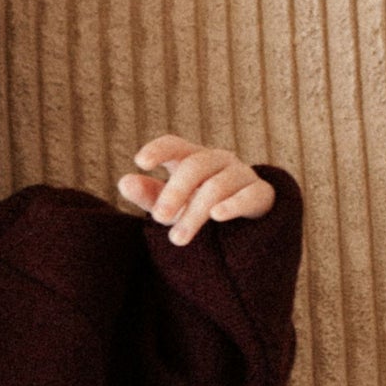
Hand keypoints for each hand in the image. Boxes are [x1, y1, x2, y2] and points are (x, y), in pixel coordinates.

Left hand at [118, 135, 273, 245]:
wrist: (245, 225)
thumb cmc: (199, 207)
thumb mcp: (172, 204)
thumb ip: (149, 195)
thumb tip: (124, 182)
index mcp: (193, 158)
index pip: (176, 145)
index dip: (159, 149)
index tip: (140, 162)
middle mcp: (218, 160)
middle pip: (195, 166)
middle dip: (175, 193)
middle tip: (157, 218)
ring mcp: (242, 175)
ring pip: (217, 187)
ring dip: (195, 213)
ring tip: (177, 239)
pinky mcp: (261, 194)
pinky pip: (249, 195)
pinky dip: (233, 205)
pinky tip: (217, 216)